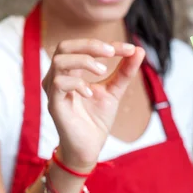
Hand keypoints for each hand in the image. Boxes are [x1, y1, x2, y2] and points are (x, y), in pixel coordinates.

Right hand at [42, 39, 145, 170]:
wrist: (89, 147)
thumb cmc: (97, 119)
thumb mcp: (114, 90)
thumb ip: (124, 71)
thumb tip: (139, 50)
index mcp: (71, 71)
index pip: (83, 47)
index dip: (105, 44)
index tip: (130, 49)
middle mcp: (58, 77)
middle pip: (65, 46)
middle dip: (90, 45)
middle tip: (112, 52)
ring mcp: (54, 90)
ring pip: (59, 61)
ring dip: (84, 61)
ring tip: (102, 71)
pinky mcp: (53, 104)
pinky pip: (59, 83)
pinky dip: (77, 83)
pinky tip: (91, 93)